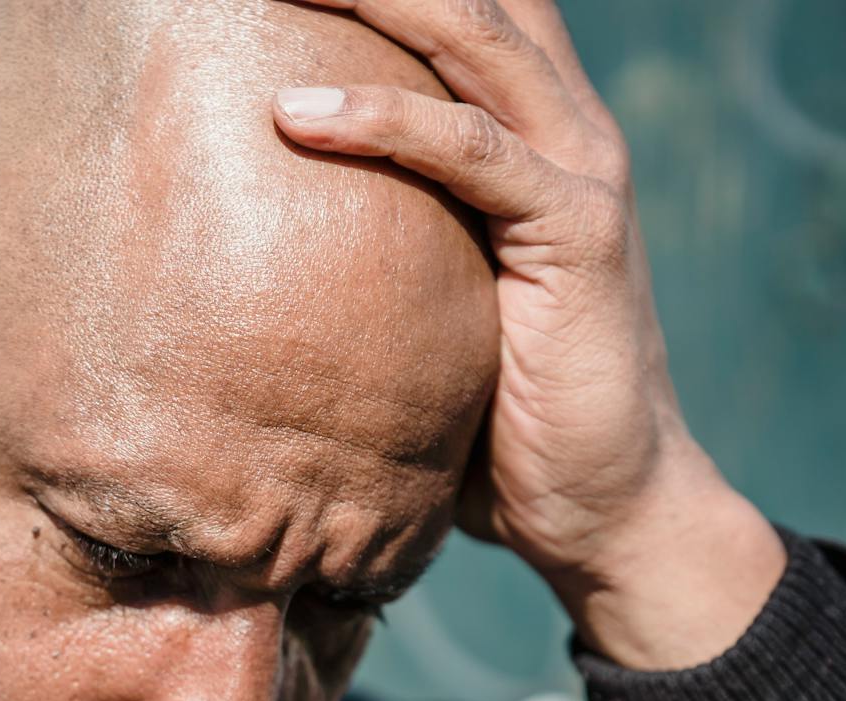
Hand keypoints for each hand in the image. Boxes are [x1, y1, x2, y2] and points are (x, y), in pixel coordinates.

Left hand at [270, 0, 785, 669]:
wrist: (598, 505)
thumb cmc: (492, 416)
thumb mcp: (423, 303)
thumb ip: (372, 242)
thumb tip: (247, 243)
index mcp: (525, 129)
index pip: (463, 11)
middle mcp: (562, 127)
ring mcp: (579, 172)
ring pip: (472, 40)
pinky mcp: (579, 234)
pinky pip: (471, 152)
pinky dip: (384, 122)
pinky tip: (296, 114)